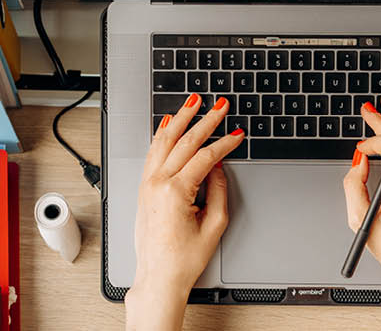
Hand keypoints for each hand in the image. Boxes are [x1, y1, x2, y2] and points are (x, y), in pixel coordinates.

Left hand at [125, 93, 242, 330]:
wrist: (158, 277)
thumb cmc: (183, 259)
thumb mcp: (214, 225)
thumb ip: (218, 190)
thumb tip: (218, 167)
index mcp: (175, 192)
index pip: (205, 157)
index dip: (225, 143)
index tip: (237, 134)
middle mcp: (157, 184)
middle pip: (184, 142)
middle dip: (205, 120)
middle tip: (220, 105)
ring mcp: (147, 184)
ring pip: (164, 141)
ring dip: (180, 119)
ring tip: (193, 102)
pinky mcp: (143, 188)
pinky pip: (152, 153)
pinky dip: (162, 135)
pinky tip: (169, 123)